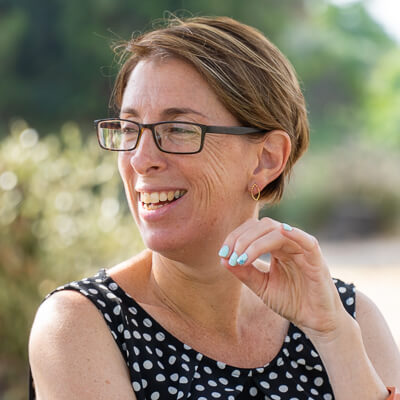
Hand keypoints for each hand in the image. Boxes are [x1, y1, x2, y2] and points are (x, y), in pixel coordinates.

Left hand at [219, 217, 348, 339]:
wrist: (315, 322)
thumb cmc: (290, 301)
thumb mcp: (262, 287)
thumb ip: (244, 272)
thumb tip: (222, 259)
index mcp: (276, 247)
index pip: (253, 229)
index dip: (236, 237)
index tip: (222, 254)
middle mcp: (289, 243)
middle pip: (263, 226)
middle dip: (242, 238)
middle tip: (229, 255)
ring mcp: (303, 249)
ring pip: (278, 232)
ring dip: (256, 242)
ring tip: (242, 258)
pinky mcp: (317, 259)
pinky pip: (306, 242)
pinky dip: (294, 235)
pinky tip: (281, 233)